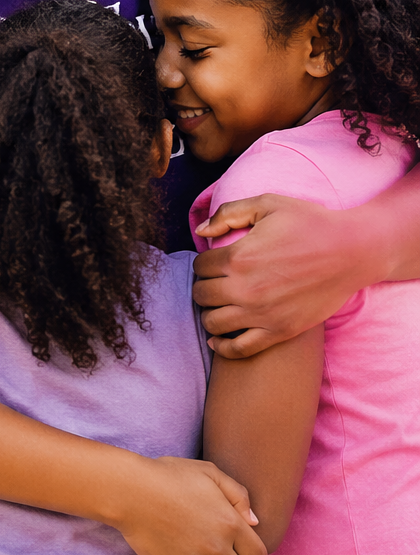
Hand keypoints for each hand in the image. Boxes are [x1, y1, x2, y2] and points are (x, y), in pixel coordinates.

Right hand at [113, 456, 263, 554]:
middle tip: (224, 548)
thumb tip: (253, 522)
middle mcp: (217, 547)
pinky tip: (185, 550)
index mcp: (230, 524)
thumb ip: (238, 494)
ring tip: (204, 548)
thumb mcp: (207, 472)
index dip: (254, 551)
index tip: (242, 546)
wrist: (127, 491)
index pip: (259, 554)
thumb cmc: (166, 476)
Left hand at [193, 194, 383, 358]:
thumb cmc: (311, 223)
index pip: (199, 267)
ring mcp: (263, 314)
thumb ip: (229, 213)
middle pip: (201, 295)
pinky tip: (219, 338)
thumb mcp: (268, 204)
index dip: (204, 263)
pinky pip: (239, 349)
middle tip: (217, 283)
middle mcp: (246, 289)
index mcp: (239, 257)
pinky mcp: (281, 331)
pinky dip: (223, 346)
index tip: (215, 262)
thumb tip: (201, 231)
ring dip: (210, 313)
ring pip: (212, 322)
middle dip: (204, 287)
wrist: (354, 251)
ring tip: (221, 304)